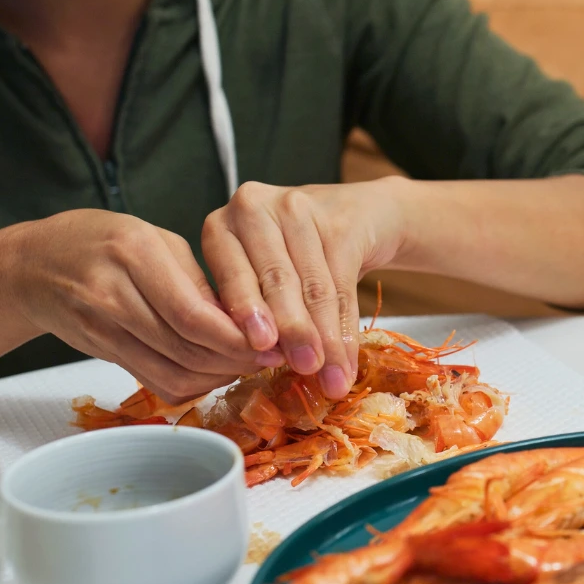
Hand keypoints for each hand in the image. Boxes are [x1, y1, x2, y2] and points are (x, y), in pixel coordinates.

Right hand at [7, 209, 276, 401]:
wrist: (34, 266)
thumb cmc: (104, 242)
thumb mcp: (158, 240)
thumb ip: (201, 281)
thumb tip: (251, 322)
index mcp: (135, 254)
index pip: (194, 315)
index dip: (238, 338)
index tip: (273, 342)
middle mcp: (114, 295)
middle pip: (188, 349)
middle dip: (238, 359)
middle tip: (272, 357)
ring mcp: (103, 329)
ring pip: (175, 373)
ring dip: (219, 376)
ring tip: (249, 363)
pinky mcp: (103, 353)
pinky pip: (157, 382)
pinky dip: (194, 383)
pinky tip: (215, 370)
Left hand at [201, 178, 406, 398]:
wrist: (361, 218)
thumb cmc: (298, 257)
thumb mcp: (266, 280)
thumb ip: (256, 313)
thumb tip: (259, 372)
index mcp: (221, 228)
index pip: (233, 279)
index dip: (247, 316)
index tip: (262, 352)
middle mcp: (253, 207)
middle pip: (274, 279)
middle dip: (291, 330)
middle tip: (304, 367)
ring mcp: (298, 207)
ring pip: (310, 285)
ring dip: (323, 336)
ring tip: (331, 376)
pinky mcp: (339, 220)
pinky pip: (342, 282)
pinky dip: (346, 328)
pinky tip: (349, 358)